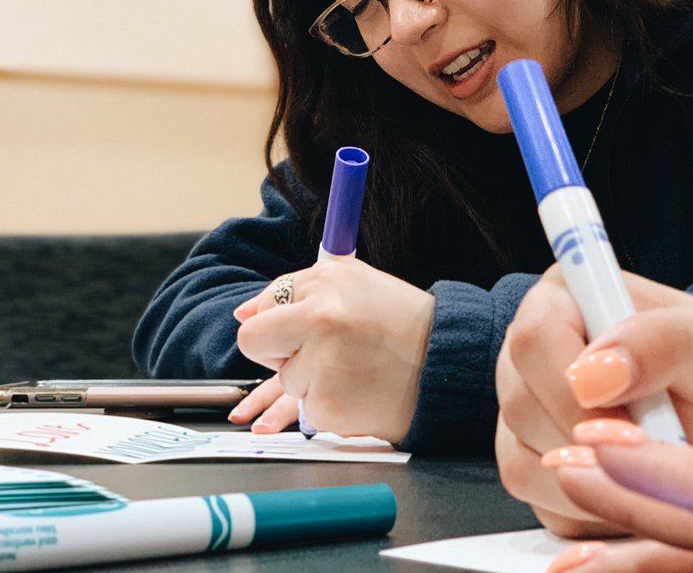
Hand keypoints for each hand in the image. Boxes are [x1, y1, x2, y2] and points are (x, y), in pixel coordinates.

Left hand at [234, 257, 434, 442]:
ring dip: (312, 379)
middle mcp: (320, 321)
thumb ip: (295, 290)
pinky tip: (360, 391)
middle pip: (253, 343)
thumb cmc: (401, 322)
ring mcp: (323, 367)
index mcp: (325, 286)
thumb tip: (244, 313)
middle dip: (275, 351)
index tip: (300, 329)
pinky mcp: (329, 407)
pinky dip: (330, 404)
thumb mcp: (354, 283)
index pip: (263, 307)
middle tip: (315, 352)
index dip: (277, 322)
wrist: (448, 364)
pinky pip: (307, 410)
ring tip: (356, 367)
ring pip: (286, 380)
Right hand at [495, 266, 692, 536]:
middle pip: (519, 404)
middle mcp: (538, 350)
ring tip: (655, 463)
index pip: (533, 338)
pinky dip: (591, 508)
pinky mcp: (535, 465)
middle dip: (591, 442)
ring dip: (593, 480)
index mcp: (570, 295)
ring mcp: (529, 410)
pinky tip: (637, 488)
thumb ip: (661, 341)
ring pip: (521, 460)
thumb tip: (592, 373)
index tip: (630, 427)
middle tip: (658, 451)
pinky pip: (539, 501)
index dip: (570, 389)